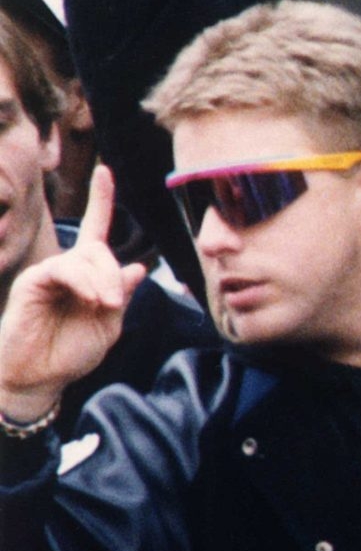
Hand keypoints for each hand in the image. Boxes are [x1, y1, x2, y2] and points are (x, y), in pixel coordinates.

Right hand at [0, 166, 144, 421]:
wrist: (39, 380)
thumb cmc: (71, 354)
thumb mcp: (108, 326)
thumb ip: (121, 297)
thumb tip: (137, 268)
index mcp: (87, 275)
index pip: (95, 231)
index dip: (101, 200)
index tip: (105, 171)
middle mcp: (67, 268)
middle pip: (100, 249)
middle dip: (112, 273)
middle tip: (112, 303)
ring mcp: (49, 272)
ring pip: (86, 257)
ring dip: (102, 281)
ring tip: (104, 306)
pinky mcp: (33, 281)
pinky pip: (66, 269)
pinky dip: (84, 282)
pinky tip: (92, 300)